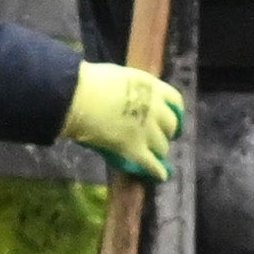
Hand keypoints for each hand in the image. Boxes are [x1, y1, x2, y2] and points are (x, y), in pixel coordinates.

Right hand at [58, 62, 187, 180]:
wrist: (78, 98)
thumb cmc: (91, 81)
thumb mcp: (120, 77)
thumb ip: (131, 89)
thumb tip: (129, 97)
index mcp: (152, 87)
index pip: (174, 100)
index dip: (175, 111)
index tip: (173, 116)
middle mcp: (155, 109)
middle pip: (171, 125)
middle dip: (166, 132)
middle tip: (159, 137)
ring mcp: (146, 131)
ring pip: (162, 147)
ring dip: (158, 151)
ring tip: (152, 155)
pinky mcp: (135, 149)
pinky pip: (152, 164)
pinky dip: (157, 171)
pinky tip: (160, 175)